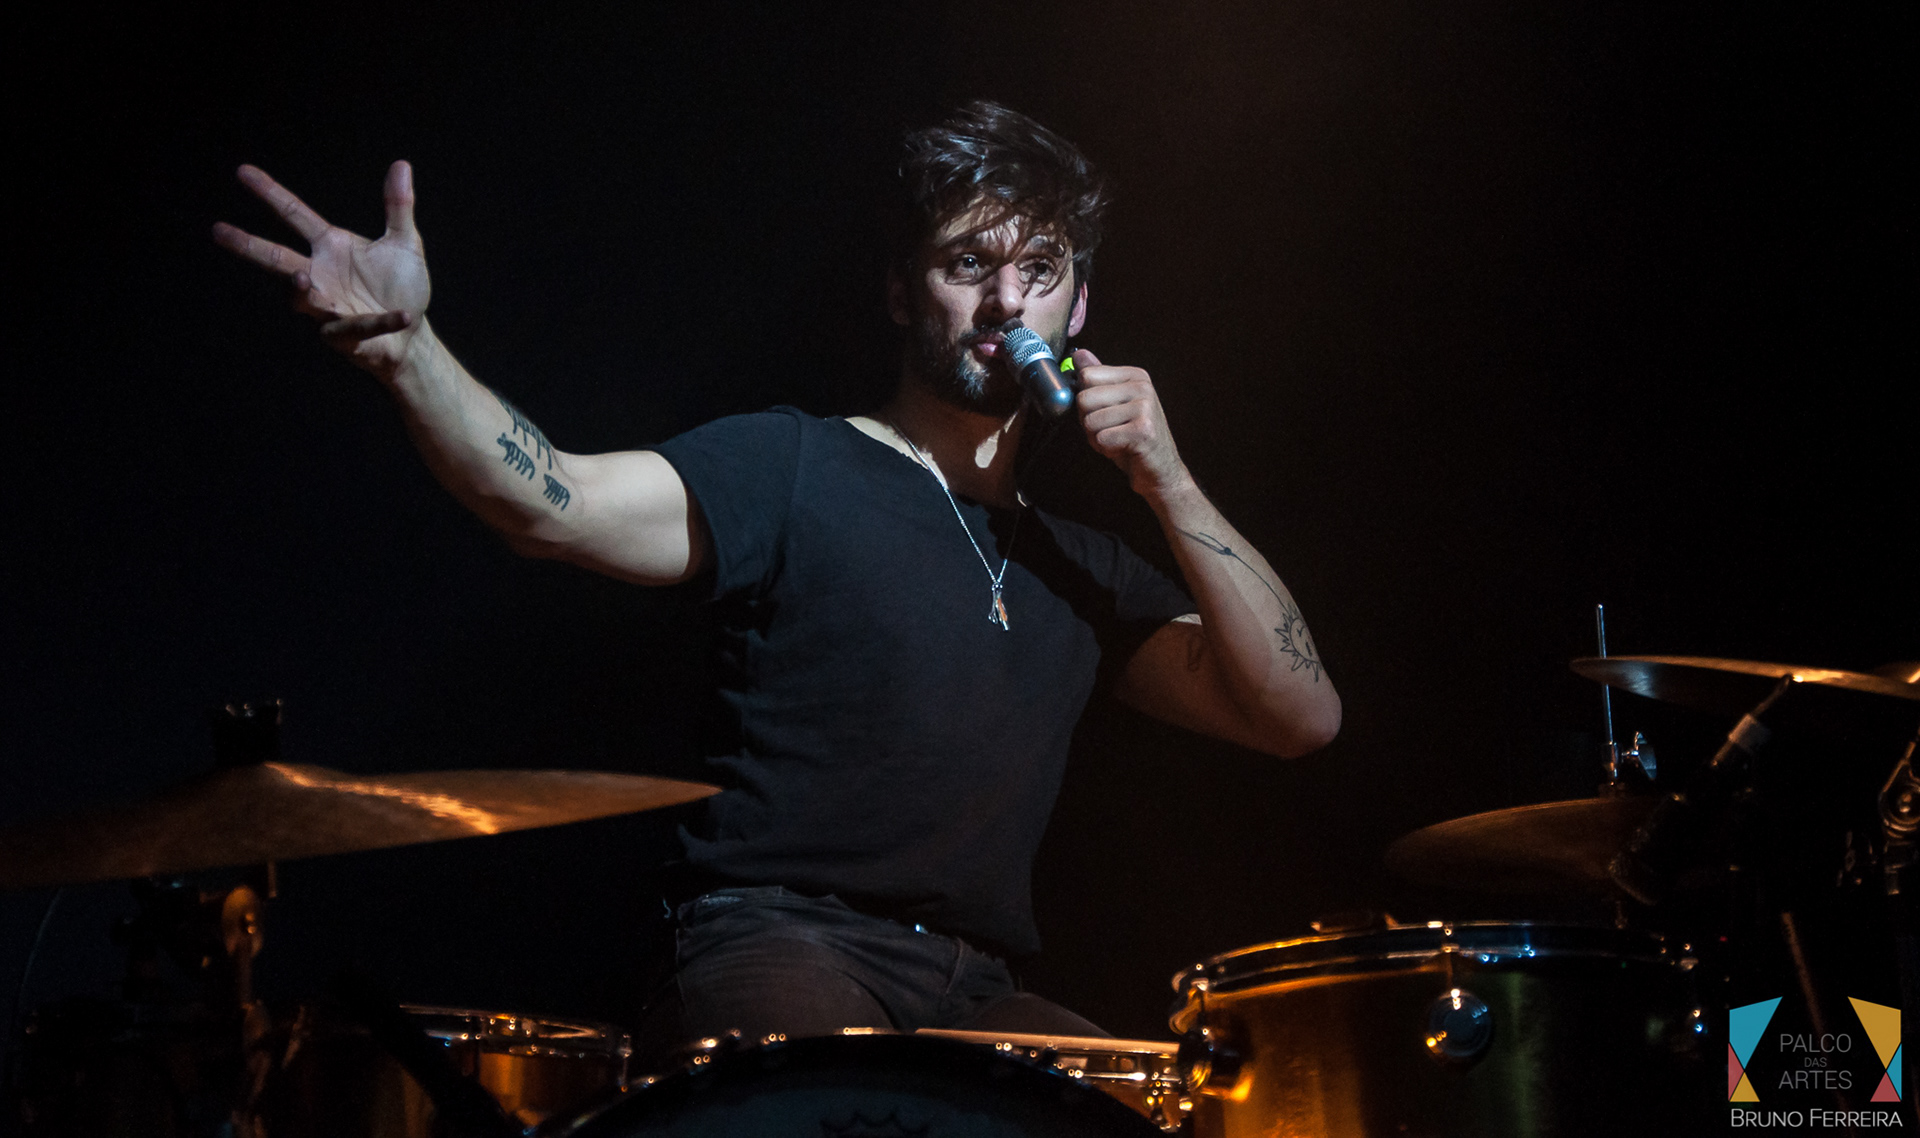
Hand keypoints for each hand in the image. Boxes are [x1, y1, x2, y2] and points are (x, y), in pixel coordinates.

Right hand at [213, 161, 429, 377]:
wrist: (411, 336)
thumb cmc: (401, 289)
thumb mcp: (404, 243)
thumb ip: (398, 207)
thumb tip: (401, 165)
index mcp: (331, 247)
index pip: (294, 215)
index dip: (270, 193)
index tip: (242, 172)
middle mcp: (321, 276)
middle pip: (277, 259)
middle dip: (248, 246)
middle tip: (218, 230)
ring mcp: (329, 308)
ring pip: (302, 299)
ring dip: (299, 290)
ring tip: (302, 278)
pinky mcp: (347, 336)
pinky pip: (358, 328)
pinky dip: (380, 322)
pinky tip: (402, 316)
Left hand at [1071, 348, 1191, 497]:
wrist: (1159, 470)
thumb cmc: (1131, 437)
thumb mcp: (1113, 403)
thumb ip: (1097, 379)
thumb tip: (1079, 354)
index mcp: (1135, 375)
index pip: (1086, 376)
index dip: (1085, 400)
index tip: (1103, 411)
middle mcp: (1142, 387)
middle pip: (1084, 398)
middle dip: (1088, 421)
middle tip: (1109, 429)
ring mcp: (1145, 407)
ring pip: (1090, 421)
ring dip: (1096, 437)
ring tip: (1117, 439)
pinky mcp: (1143, 431)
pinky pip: (1102, 438)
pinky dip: (1106, 449)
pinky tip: (1123, 449)